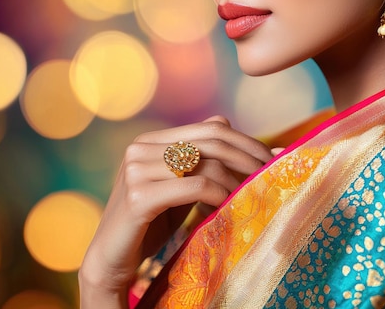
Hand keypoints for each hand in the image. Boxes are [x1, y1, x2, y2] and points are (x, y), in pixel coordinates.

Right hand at [78, 115, 273, 307]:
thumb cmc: (151, 222)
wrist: (113, 256)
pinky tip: (225, 207)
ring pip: (205, 165)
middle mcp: (140, 148)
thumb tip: (243, 133)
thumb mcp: (179, 186)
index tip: (271, 159)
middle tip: (271, 176)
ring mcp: (136, 170)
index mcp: (150, 140)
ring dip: (234, 182)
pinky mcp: (138, 196)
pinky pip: (193, 187)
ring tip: (247, 198)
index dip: (246, 141)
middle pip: (211, 141)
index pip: (210, 128)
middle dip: (248, 158)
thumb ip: (202, 161)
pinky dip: (218, 195)